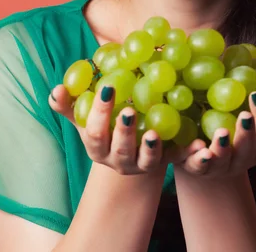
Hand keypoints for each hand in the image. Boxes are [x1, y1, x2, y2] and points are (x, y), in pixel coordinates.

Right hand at [48, 84, 205, 175]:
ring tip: (155, 133)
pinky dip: (188, 154)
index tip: (108, 88)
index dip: (100, 113)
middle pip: (120, 150)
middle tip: (130, 111)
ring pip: (146, 162)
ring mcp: (143, 165)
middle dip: (124, 132)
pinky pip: (178, 160)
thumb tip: (56, 89)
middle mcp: (118, 161)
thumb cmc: (105, 125)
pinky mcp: (166, 163)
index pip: (95, 133)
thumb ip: (71, 104)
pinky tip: (199, 144)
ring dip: (151, 148)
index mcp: (98, 148)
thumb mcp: (86, 116)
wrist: (132, 148)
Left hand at [174, 90, 255, 178]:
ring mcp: (217, 167)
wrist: (201, 158)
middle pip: (247, 151)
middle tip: (245, 116)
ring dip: (223, 149)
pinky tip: (198, 146)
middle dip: (247, 134)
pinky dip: (198, 158)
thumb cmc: (232, 130)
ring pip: (222, 162)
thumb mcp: (250, 119)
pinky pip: (197, 166)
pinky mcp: (195, 168)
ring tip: (221, 133)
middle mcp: (240, 161)